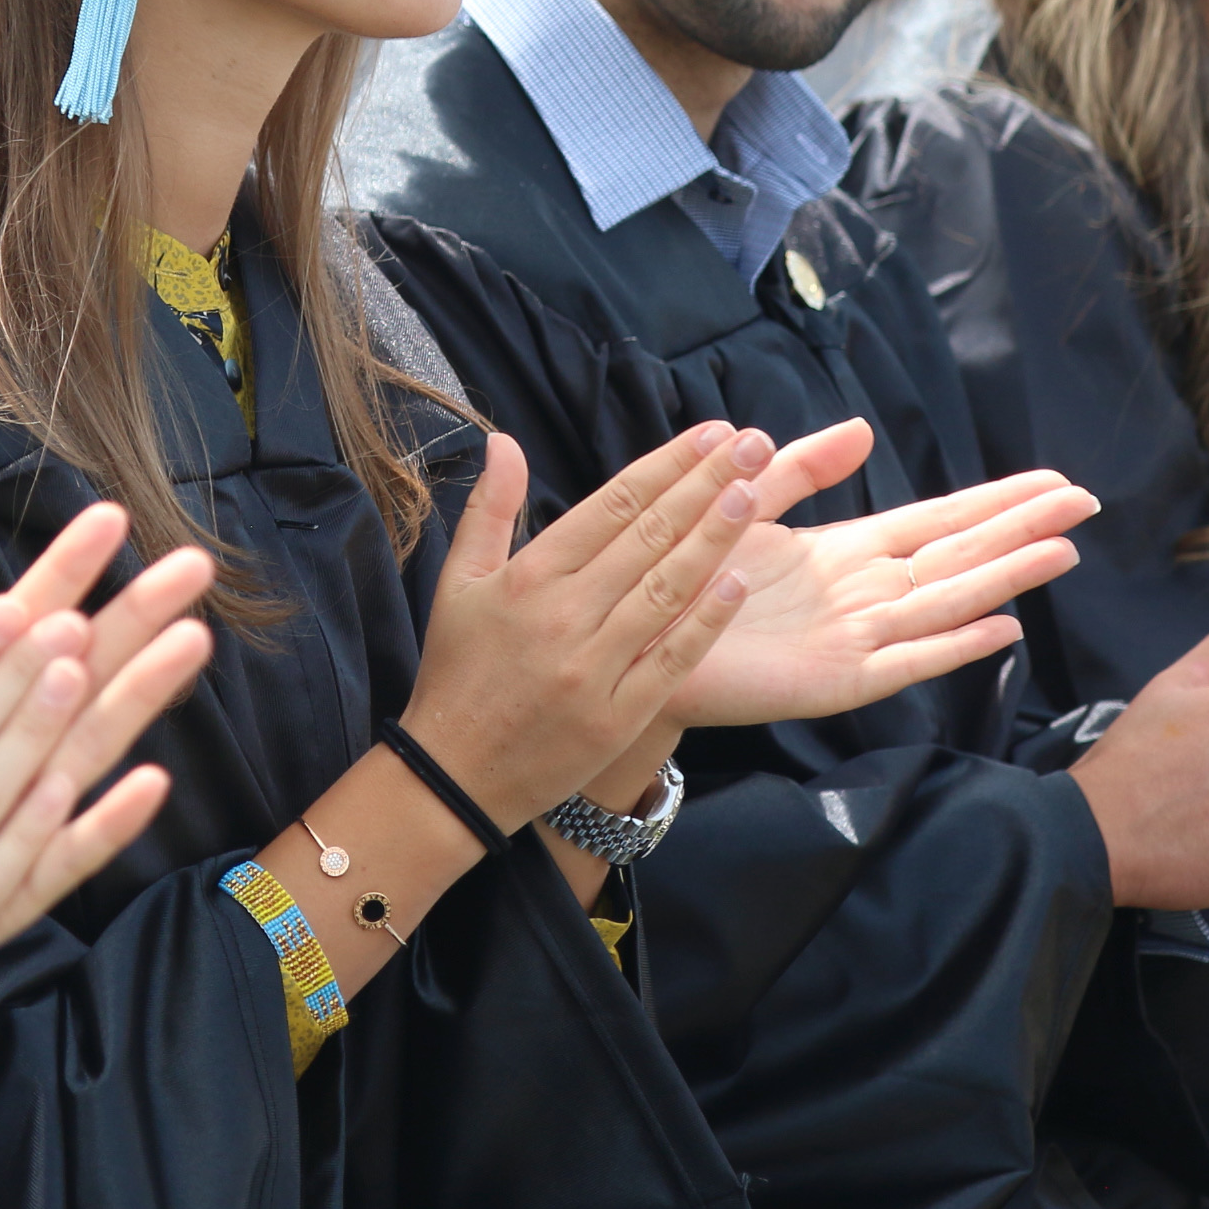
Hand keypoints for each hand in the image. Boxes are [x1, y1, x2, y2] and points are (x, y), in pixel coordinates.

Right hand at [401, 423, 794, 831]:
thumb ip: (488, 509)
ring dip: (714, 539)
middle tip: (752, 446)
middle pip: (648, 536)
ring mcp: (592, 667)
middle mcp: (563, 615)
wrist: (453, 775)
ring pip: (666, 590)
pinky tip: (738, 584)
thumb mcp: (458, 583)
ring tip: (755, 495)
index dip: (667, 465)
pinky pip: (670, 660)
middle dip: (706, 485)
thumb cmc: (457, 672)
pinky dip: (706, 622)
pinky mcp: (615, 716)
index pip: (612, 505)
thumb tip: (505, 440)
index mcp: (529, 577)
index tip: (712, 434)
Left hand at [664, 451, 1089, 729]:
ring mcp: (859, 639)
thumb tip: (863, 429)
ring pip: (948, 602)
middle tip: (1085, 504)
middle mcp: (866, 595)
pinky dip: (955, 647)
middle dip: (1021, 529)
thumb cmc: (694, 581)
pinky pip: (907, 661)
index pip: (939, 520)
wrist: (641, 646)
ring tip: (1062, 552)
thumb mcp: (748, 505)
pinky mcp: (838, 680)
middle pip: (960, 554)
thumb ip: (801, 470)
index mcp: (849, 554)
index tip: (1051, 480)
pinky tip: (1003, 630)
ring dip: (1005, 579)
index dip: (996, 500)